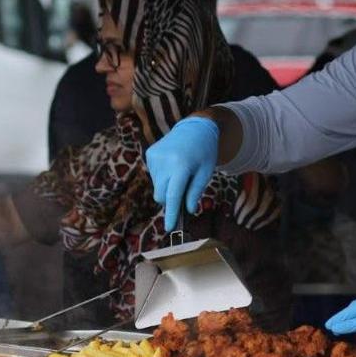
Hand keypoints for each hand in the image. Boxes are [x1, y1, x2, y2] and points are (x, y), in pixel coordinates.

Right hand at [145, 116, 218, 231]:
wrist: (195, 128)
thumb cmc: (205, 152)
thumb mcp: (206, 172)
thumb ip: (195, 192)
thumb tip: (188, 210)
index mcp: (181, 166)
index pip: (173, 196)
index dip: (171, 214)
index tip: (170, 228)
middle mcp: (164, 162)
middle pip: (162, 195)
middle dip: (171, 200)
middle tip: (185, 191)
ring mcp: (154, 157)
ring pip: (157, 187)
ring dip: (168, 186)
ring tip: (181, 171)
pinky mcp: (149, 154)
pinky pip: (154, 176)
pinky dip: (163, 177)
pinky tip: (173, 164)